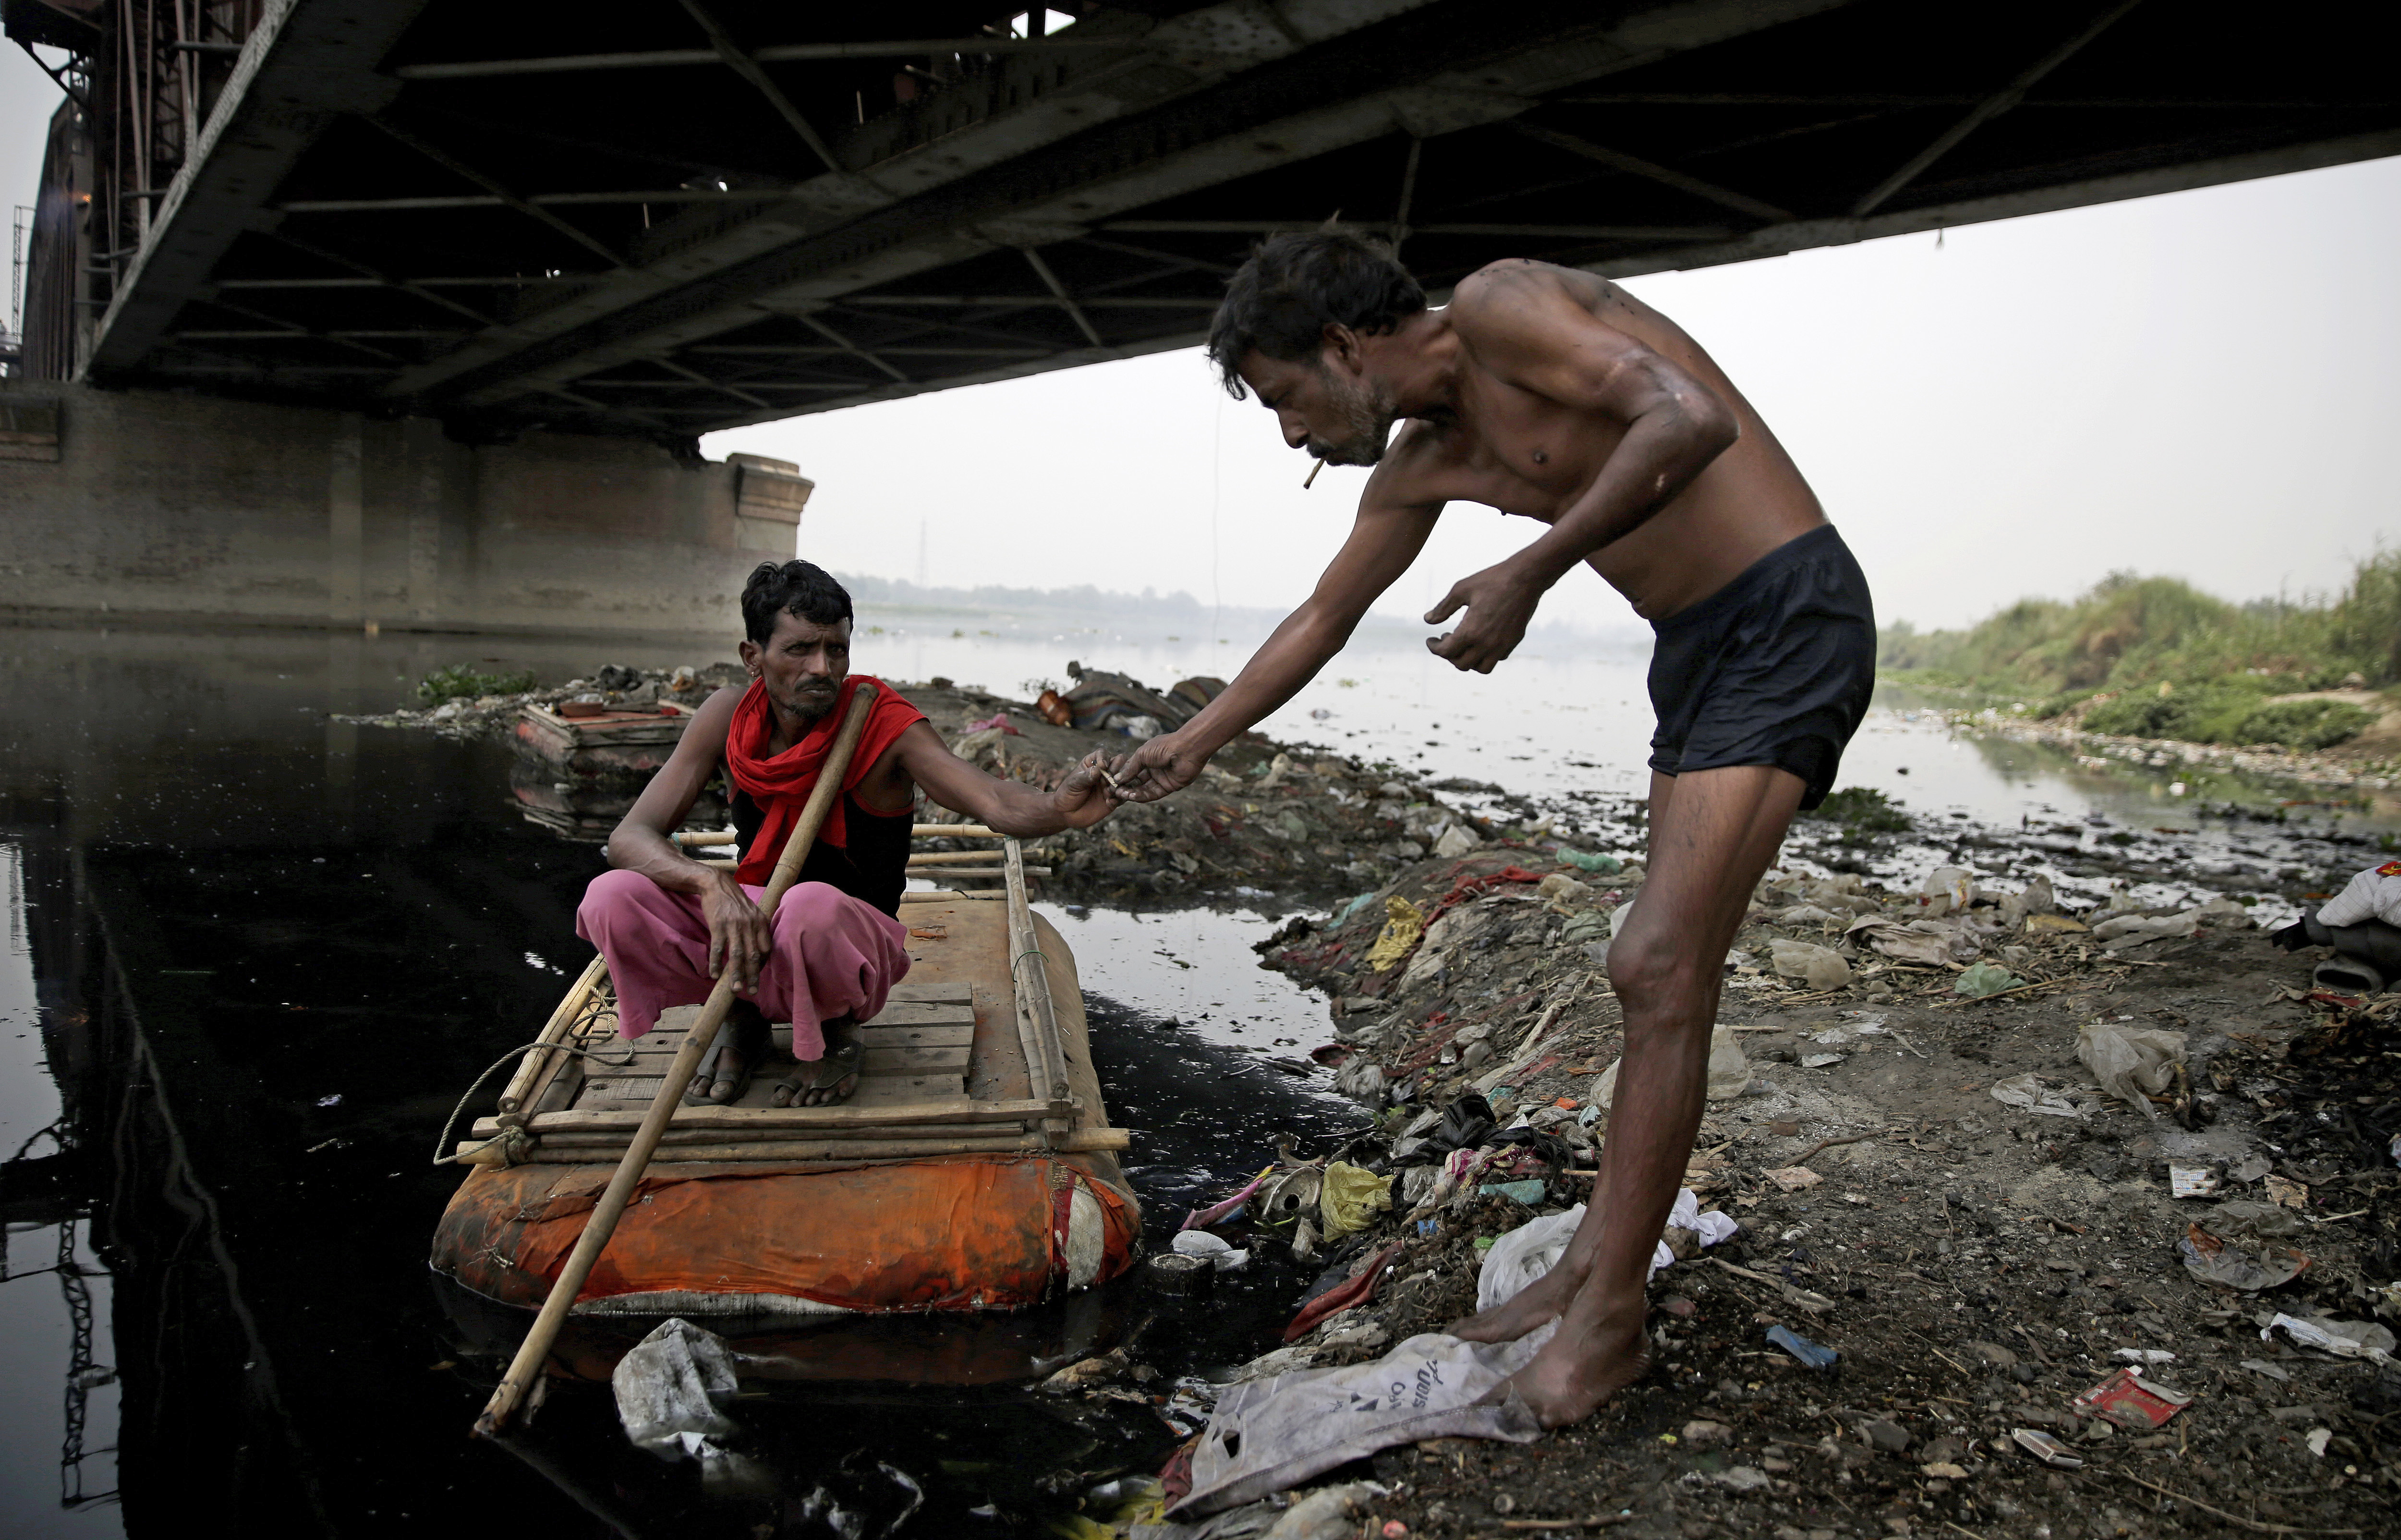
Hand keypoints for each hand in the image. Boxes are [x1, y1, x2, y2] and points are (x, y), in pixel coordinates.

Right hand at [699, 874, 771, 994]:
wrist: (717, 885)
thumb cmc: (735, 902)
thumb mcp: (753, 912)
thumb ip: (758, 930)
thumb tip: (761, 952)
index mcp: (760, 922)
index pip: (765, 948)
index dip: (762, 964)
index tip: (757, 975)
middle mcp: (750, 925)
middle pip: (753, 955)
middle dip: (753, 975)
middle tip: (752, 991)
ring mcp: (734, 926)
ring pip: (736, 955)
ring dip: (736, 974)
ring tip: (735, 989)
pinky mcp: (718, 926)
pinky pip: (718, 949)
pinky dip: (716, 963)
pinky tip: (714, 974)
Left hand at [1051, 750, 1118, 828]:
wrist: (1067, 814)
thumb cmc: (1068, 793)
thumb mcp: (1074, 783)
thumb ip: (1086, 776)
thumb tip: (1098, 769)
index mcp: (1093, 763)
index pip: (1103, 754)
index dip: (1104, 757)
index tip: (1102, 766)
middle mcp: (1105, 772)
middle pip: (1119, 763)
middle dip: (1117, 770)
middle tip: (1111, 780)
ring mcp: (1111, 785)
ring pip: (1125, 779)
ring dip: (1120, 785)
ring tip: (1109, 792)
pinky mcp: (1114, 799)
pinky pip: (1123, 796)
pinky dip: (1118, 798)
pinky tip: (1108, 802)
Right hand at [1107, 729, 1209, 803]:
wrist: (1186, 749)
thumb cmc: (1164, 747)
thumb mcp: (1142, 755)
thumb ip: (1130, 768)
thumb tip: (1117, 778)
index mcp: (1147, 758)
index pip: (1132, 770)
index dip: (1122, 776)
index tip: (1111, 782)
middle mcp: (1154, 769)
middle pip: (1137, 782)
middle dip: (1126, 786)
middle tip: (1115, 791)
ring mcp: (1161, 779)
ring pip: (1144, 789)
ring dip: (1132, 793)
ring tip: (1122, 794)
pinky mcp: (1169, 787)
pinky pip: (1153, 794)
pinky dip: (1142, 796)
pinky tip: (1132, 796)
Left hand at [1424, 559, 1543, 673]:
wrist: (1527, 577)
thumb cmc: (1493, 579)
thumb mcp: (1461, 589)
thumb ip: (1443, 608)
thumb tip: (1428, 620)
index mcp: (1471, 631)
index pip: (1446, 652)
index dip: (1434, 648)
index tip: (1431, 640)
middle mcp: (1487, 643)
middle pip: (1461, 664)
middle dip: (1449, 654)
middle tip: (1446, 638)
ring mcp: (1503, 645)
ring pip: (1481, 668)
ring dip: (1469, 660)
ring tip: (1464, 644)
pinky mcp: (1514, 641)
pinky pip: (1497, 658)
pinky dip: (1486, 655)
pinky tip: (1482, 639)